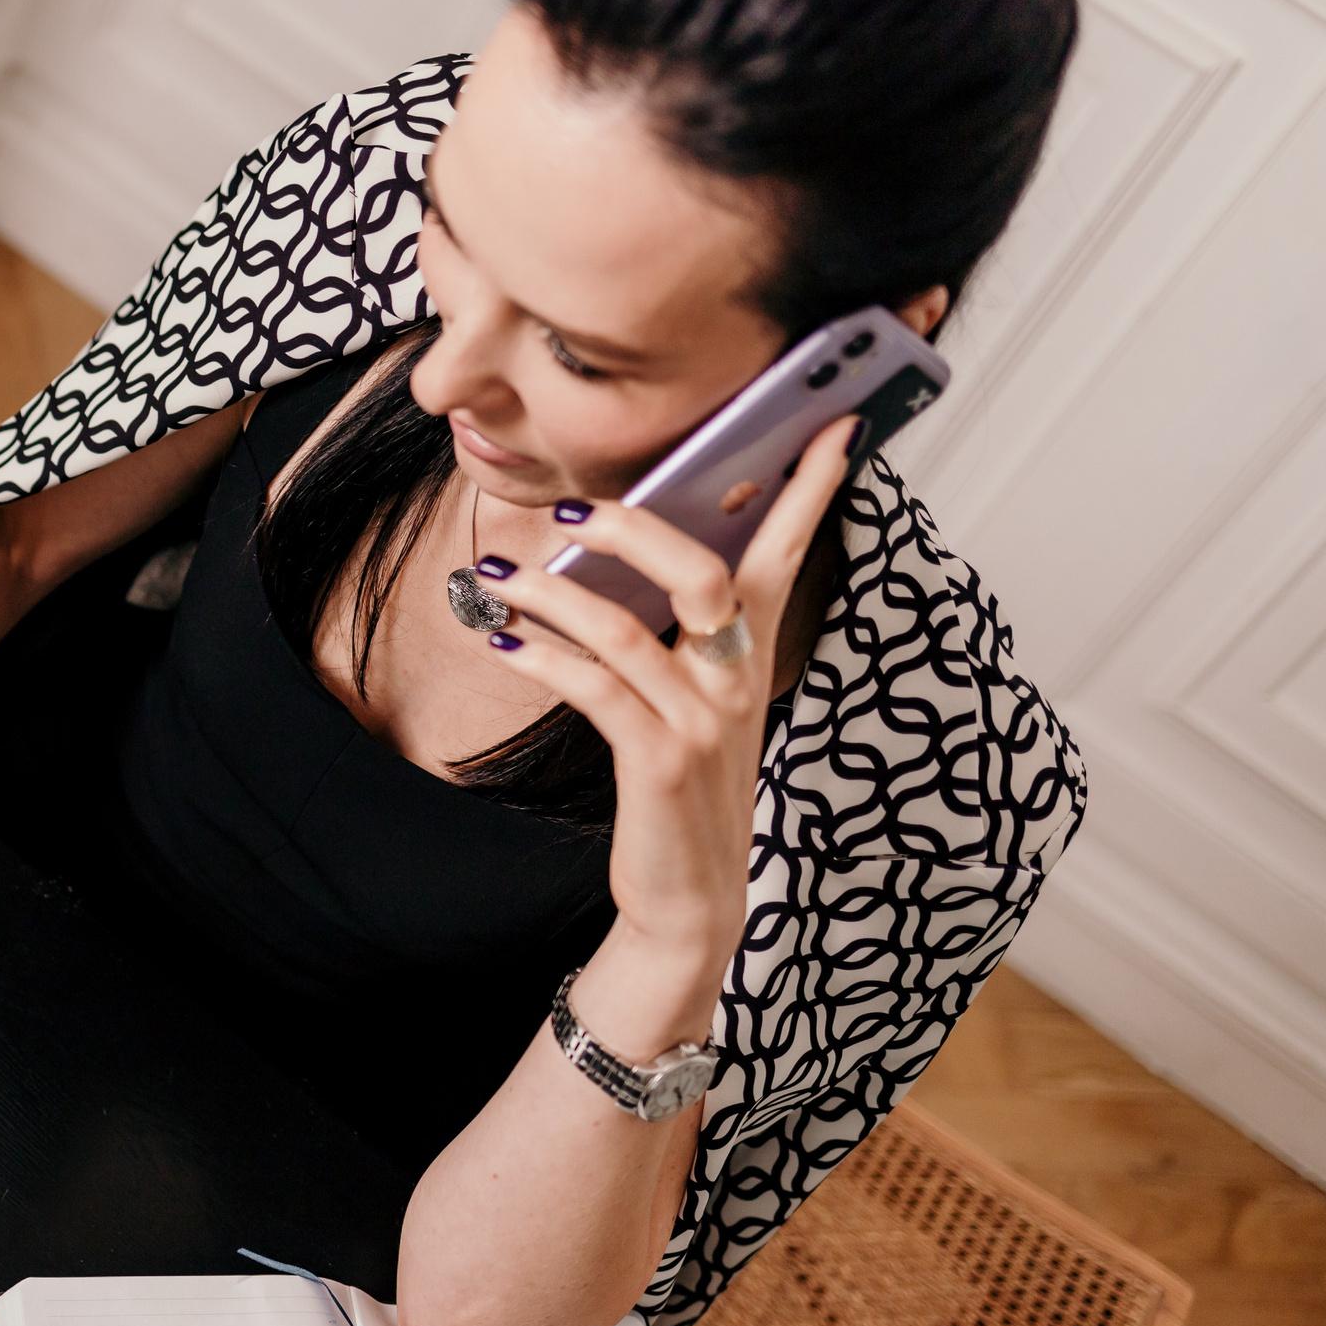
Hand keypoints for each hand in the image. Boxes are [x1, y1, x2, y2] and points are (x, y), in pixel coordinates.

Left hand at [474, 415, 859, 1057]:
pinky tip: (503, 641)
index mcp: (753, 657)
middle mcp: (738, 680)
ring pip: (628, 628)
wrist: (690, 901)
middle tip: (564, 507)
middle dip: (632, 526)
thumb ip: (679, 638)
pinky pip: (594, 688)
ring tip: (493, 575)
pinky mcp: (658, 761)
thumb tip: (621, 558)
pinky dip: (542, 656)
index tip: (831, 424)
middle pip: (702, 573)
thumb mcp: (699, 707)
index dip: (810, 490)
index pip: (789, 555)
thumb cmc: (684, 792)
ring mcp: (702, 721)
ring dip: (551, 593)